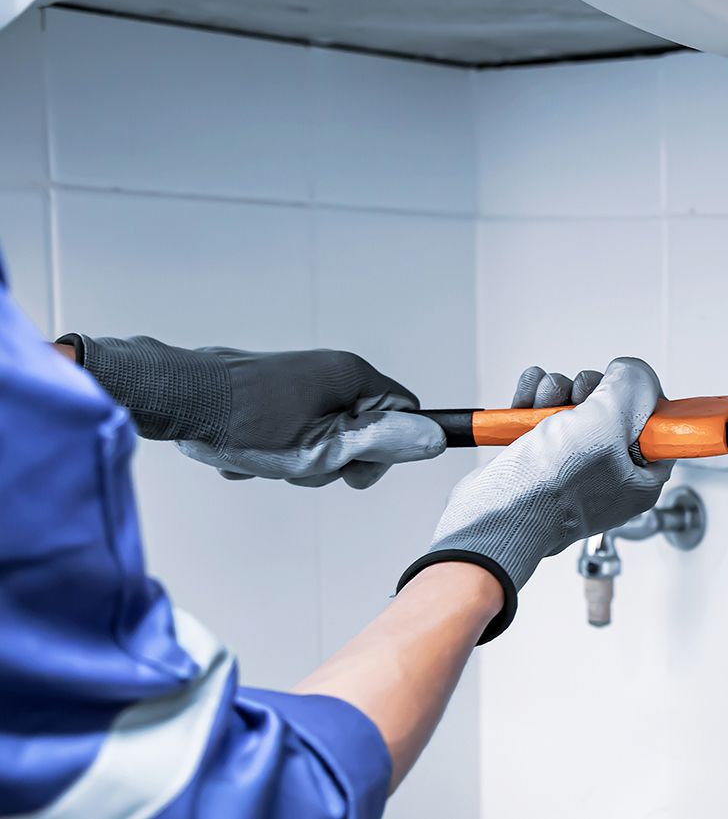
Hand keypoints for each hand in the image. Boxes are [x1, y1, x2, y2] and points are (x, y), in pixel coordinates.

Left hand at [62, 334, 444, 487]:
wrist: (178, 398)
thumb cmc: (245, 422)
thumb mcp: (325, 448)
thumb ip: (383, 444)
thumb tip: (434, 438)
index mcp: (352, 376)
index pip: (405, 413)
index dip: (387, 451)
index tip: (352, 471)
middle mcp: (330, 369)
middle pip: (362, 428)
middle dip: (333, 460)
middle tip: (299, 465)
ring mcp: (299, 378)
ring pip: (323, 434)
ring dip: (298, 458)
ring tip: (266, 458)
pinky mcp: (270, 389)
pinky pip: (290, 428)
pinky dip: (273, 447)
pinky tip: (246, 451)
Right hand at [398, 357, 672, 641]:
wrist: (493, 515)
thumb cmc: (551, 489)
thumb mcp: (608, 425)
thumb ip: (632, 388)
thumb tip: (632, 371)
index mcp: (641, 477)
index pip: (657, 425)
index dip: (639, 399)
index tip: (620, 389)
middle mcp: (610, 472)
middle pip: (612, 407)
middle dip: (588, 391)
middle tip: (577, 402)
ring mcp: (573, 465)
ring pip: (574, 405)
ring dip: (555, 393)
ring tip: (541, 406)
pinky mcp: (540, 457)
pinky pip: (543, 413)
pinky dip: (532, 400)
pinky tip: (524, 403)